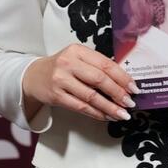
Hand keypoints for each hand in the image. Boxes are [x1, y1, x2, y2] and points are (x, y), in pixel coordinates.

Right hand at [22, 44, 137, 123]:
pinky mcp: (56, 96)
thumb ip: (97, 67)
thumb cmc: (62, 68)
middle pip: (99, 79)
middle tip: (130, 102)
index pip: (105, 64)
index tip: (134, 87)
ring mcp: (60, 80)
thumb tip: (124, 83)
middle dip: (118, 93)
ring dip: (110, 107)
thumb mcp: (78, 59)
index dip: (122, 77)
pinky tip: (106, 116)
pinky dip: (96, 113)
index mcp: (78, 50)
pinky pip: (81, 107)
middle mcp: (68, 63)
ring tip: (122, 114)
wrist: (33, 76)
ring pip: (91, 96)